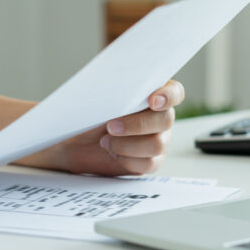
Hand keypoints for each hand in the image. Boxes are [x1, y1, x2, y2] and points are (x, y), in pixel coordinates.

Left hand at [52, 80, 183, 175]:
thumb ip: (113, 91)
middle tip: (110, 126)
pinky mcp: (150, 161)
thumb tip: (115, 86)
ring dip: (128, 144)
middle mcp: (160, 117)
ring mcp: (158, 139)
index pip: (175, 92)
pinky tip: (112, 153)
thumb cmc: (88, 115)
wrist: (75, 141)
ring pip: (157, 144)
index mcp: (153, 94)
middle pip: (166, 120)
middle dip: (137, 124)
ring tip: (105, 141)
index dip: (168, 96)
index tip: (152, 101)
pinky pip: (148, 163)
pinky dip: (127, 159)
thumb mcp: (97, 98)